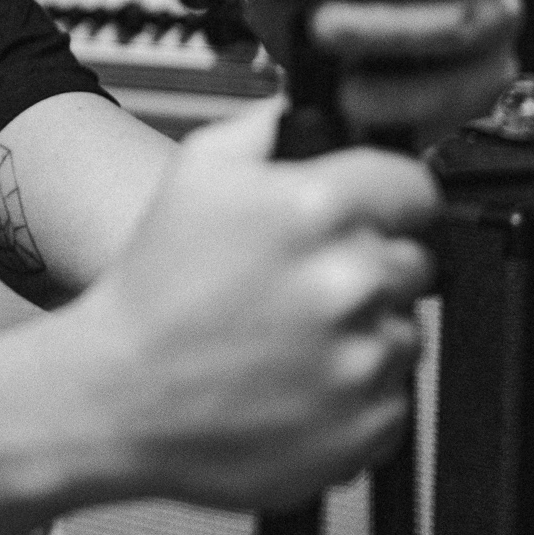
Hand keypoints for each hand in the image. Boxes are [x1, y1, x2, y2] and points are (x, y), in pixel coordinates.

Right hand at [68, 101, 438, 513]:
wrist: (117, 398)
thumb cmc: (153, 290)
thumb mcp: (195, 172)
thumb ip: (268, 125)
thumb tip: (312, 109)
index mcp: (318, 209)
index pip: (416, 191)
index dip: (387, 204)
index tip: (365, 220)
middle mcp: (350, 282)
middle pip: (412, 263)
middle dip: (365, 269)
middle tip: (301, 288)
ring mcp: (361, 360)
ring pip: (402, 331)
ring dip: (360, 333)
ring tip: (287, 340)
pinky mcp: (365, 425)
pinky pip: (392, 397)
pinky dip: (353, 393)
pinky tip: (293, 383)